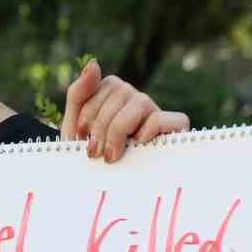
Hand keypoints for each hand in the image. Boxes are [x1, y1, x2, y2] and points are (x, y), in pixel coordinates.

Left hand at [61, 59, 188, 162]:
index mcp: (114, 92)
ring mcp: (155, 111)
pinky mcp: (175, 127)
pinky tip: (137, 147)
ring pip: (139, 103)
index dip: (88, 112)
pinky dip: (147, 132)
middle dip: (100, 125)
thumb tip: (93, 63)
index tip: (80, 136)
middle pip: (120, 93)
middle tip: (93, 152)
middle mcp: (136, 97)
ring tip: (110, 156)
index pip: (103, 86)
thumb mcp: (76, 127)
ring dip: (118, 130)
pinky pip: (161, 118)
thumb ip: (79, 94)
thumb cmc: (93, 155)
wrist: (106, 187)